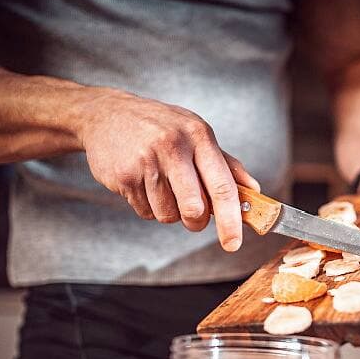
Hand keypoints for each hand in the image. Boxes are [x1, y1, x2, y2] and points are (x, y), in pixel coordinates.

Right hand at [72, 88, 259, 251]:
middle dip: (197, 222)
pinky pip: (146, 213)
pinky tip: (144, 184)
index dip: (231, 220)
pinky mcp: (124, 177)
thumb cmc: (160, 126)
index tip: (233, 243)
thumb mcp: (196, 133)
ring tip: (163, 186)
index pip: (222, 185)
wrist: (106, 115)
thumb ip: (226, 164)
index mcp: (198, 136)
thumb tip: (253, 191)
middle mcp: (173, 147)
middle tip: (194, 217)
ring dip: (170, 212)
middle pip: (195, 209)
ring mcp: (146, 162)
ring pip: (168, 215)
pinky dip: (149, 207)